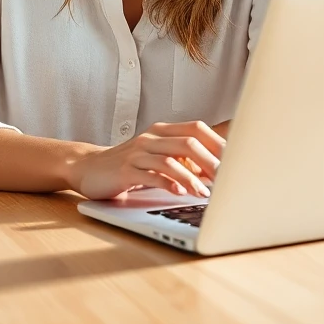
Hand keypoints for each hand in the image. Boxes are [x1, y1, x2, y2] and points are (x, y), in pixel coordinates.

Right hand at [65, 121, 224, 200]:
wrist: (88, 168)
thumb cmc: (128, 166)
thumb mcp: (157, 159)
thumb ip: (182, 161)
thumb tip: (217, 173)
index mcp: (162, 131)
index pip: (197, 129)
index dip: (218, 144)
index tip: (236, 163)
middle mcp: (151, 138)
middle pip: (189, 142)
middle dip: (212, 161)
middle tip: (227, 180)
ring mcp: (137, 152)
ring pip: (171, 159)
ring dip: (192, 178)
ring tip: (204, 194)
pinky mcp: (125, 170)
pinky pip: (150, 174)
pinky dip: (168, 183)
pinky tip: (178, 192)